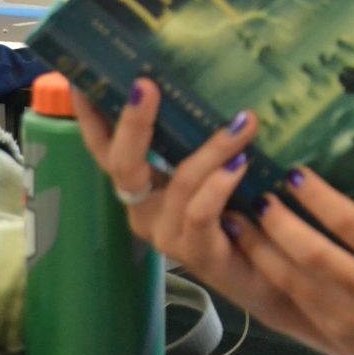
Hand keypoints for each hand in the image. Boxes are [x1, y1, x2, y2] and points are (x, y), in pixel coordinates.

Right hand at [71, 78, 340, 354]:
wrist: (272, 275)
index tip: (81, 79)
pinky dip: (220, 186)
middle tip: (145, 85)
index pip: (106, 148)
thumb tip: (220, 86)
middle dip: (132, 123)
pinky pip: (201, 214)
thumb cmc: (244, 213)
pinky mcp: (198, 254)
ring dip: (212, 149)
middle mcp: (146, 210)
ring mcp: (168, 235)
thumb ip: (206, 138)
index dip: (91, 118)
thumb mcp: (219, 168)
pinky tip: (241, 164)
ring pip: (178, 183)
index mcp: (144, 187)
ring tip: (244, 122)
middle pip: (123, 164)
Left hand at [232, 169, 353, 354]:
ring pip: (294, 278)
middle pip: (315, 252)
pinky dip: (267, 270)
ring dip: (262, 246)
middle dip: (280, 221)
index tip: (295, 174)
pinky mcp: (334, 330)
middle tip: (261, 191)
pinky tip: (250, 248)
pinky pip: (292, 297)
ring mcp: (351, 314)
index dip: (318, 198)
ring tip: (241, 216)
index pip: (352, 225)